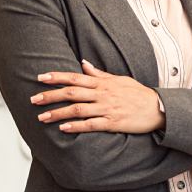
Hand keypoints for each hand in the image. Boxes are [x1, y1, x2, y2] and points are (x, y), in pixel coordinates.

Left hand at [29, 60, 164, 133]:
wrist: (158, 108)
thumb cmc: (138, 93)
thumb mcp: (119, 79)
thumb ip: (99, 74)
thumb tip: (83, 63)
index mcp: (103, 82)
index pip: (75, 76)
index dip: (56, 77)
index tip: (40, 77)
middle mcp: (103, 94)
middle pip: (72, 92)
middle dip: (51, 95)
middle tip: (33, 99)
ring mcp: (107, 108)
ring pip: (78, 109)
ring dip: (58, 113)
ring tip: (42, 117)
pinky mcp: (113, 122)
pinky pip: (91, 124)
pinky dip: (76, 126)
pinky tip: (63, 128)